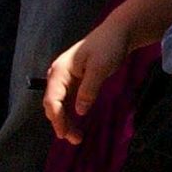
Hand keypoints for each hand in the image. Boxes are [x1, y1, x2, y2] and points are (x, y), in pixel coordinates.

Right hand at [43, 20, 129, 143]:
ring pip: (61, 105)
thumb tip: (79, 111)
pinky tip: (78, 123)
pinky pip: (69, 101)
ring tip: (77, 136)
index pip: (52, 99)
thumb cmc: (109, 46)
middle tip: (74, 139)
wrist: (119, 32)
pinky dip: (72, 113)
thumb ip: (89, 89)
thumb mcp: (100, 67)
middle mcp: (58, 75)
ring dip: (66, 120)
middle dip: (61, 123)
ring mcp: (66, 78)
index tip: (64, 133)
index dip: (57, 118)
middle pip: (54, 104)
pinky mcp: (75, 81)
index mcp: (59, 71)